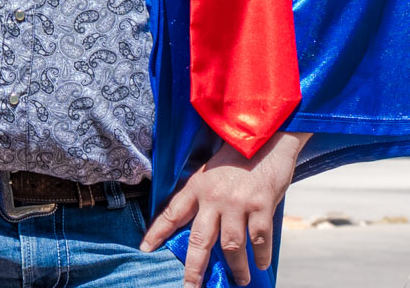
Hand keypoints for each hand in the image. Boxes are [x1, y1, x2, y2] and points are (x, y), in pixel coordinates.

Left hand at [140, 130, 308, 286]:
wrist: (264, 137)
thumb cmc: (236, 155)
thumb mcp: (209, 171)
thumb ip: (202, 195)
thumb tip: (197, 223)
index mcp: (197, 186)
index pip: (172, 213)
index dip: (157, 232)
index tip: (145, 249)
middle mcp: (214, 198)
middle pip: (200, 240)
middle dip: (194, 268)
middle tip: (190, 287)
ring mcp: (238, 204)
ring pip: (231, 247)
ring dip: (236, 268)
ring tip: (239, 280)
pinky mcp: (261, 207)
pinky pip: (259, 240)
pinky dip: (260, 256)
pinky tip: (260, 265)